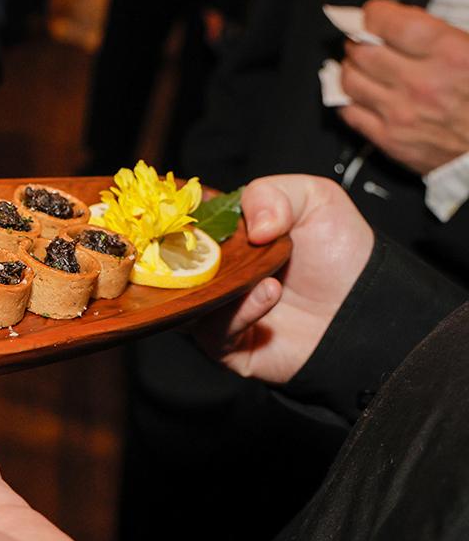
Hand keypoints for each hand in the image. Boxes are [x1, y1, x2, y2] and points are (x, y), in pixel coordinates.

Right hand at [194, 175, 373, 382]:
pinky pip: (215, 331)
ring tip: (260, 274)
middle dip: (184, 257)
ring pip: (186, 301)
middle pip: (171, 267)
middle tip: (206, 247)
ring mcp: (217, 311)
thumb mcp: (315, 200)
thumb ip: (273, 194)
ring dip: (214, 286)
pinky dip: (240, 311)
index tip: (181, 213)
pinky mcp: (227, 345)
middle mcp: (214, 275)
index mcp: (225, 238)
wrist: (369, 309)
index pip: (182, 227)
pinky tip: (270, 294)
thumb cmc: (342, 255)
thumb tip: (252, 228)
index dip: (176, 220)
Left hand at [339, 0, 468, 174]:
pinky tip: (355, 92)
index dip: (372, 14)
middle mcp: (421, 83)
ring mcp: (400, 113)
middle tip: (361, 39)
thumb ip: (440, 34)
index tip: (371, 13)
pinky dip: (346, 98)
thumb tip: (401, 20)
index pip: (389, 24)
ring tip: (358, 64)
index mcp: (450, 54)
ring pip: (349, 80)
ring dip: (348, 68)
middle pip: (362, 52)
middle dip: (357, 40)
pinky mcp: (388, 139)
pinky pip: (348, 113)